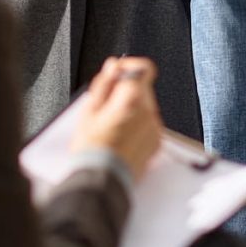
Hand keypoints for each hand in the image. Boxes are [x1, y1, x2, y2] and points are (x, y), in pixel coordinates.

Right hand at [71, 57, 161, 180]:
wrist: (101, 180)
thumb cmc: (91, 149)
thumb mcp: (89, 110)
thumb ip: (104, 83)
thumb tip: (113, 66)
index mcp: (132, 98)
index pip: (144, 68)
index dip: (129, 67)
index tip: (117, 74)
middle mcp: (149, 111)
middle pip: (143, 88)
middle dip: (127, 91)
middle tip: (106, 106)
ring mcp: (154, 128)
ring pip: (146, 107)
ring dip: (132, 109)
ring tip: (111, 125)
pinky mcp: (156, 142)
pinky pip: (148, 125)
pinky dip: (137, 125)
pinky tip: (120, 137)